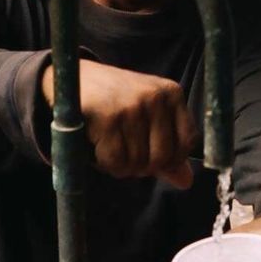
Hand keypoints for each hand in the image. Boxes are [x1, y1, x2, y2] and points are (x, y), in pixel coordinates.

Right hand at [41, 61, 196, 188]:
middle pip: (162, 158)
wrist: (73, 79)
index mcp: (171, 93)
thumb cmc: (116, 102)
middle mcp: (155, 96)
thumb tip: (186, 182)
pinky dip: (105, 164)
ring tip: (110, 147)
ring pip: (137, 163)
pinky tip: (98, 147)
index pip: (187, 143)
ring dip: (121, 166)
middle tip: (126, 154)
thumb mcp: (148, 118)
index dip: (168, 159)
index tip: (149, 152)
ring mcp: (131, 105)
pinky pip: (115, 162)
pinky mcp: (108, 117)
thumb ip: (169, 149)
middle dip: (142, 166)